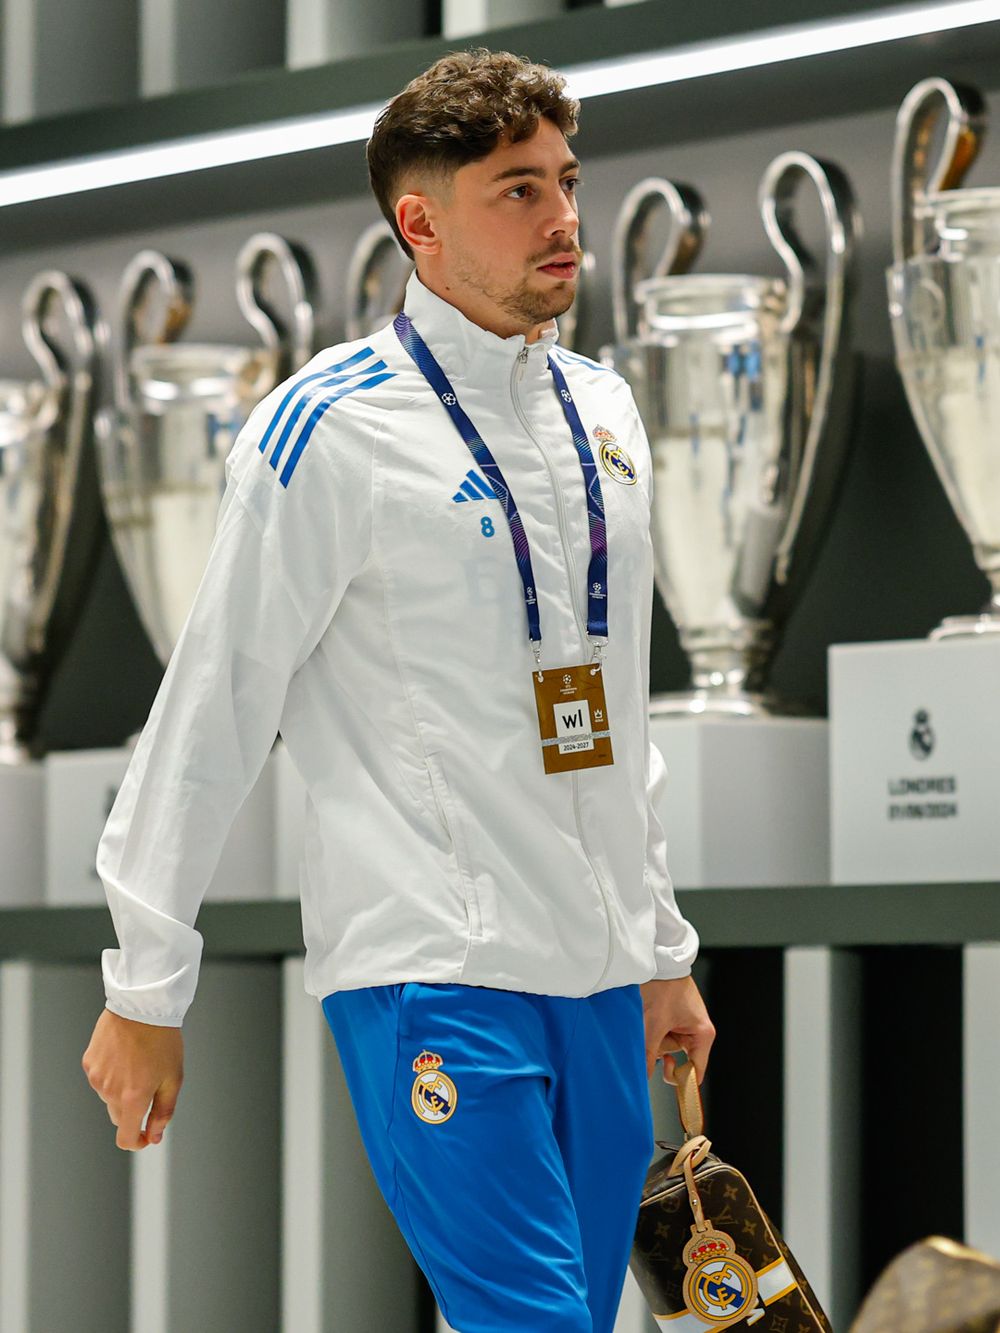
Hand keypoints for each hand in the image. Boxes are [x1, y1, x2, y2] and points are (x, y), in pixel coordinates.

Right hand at [82, 1008, 183, 1150]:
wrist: (142, 1006)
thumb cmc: (162, 1040)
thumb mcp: (173, 1078)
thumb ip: (163, 1112)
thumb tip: (155, 1136)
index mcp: (132, 1098)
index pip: (125, 1138)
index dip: (137, 1141)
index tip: (146, 1135)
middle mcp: (109, 1091)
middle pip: (118, 1116)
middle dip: (133, 1110)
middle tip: (149, 1086)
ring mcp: (96, 1076)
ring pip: (108, 1096)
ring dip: (121, 1089)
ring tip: (138, 1062)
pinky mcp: (89, 1062)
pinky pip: (100, 1077)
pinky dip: (111, 1073)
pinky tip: (124, 1054)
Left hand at [639, 975, 714, 1084]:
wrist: (657, 961)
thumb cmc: (662, 986)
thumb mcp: (652, 1024)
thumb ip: (647, 1055)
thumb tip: (641, 1078)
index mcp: (703, 1033)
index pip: (696, 1071)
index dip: (683, 1083)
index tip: (673, 1095)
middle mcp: (697, 1031)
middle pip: (678, 1059)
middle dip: (660, 1051)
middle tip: (651, 1037)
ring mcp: (685, 1025)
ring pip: (667, 1047)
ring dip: (653, 1038)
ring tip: (648, 1018)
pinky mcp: (674, 1019)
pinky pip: (662, 1035)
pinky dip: (653, 1030)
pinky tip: (648, 1017)